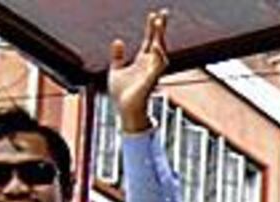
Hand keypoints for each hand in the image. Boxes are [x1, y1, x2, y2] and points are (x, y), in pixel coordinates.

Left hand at [108, 9, 168, 132]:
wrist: (125, 111)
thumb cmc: (122, 95)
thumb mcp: (115, 70)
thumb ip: (118, 56)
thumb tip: (118, 40)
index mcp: (141, 61)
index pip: (149, 40)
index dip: (151, 28)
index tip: (154, 14)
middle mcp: (149, 64)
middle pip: (158, 41)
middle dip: (160, 28)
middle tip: (163, 12)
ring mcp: (151, 71)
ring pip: (160, 50)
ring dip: (160, 36)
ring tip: (158, 22)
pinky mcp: (151, 80)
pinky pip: (158, 65)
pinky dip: (158, 54)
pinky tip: (154, 44)